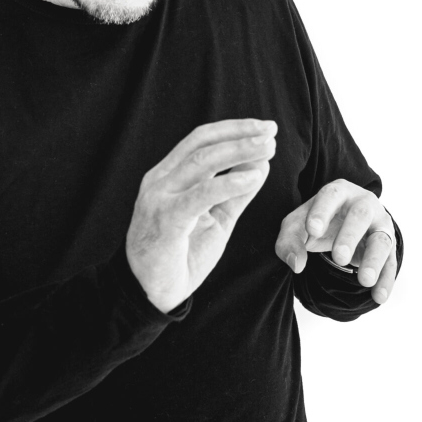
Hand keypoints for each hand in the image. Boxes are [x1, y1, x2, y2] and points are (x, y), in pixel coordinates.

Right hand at [126, 118, 276, 312]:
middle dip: (240, 134)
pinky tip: (253, 179)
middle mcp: (160, 180)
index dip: (234, 129)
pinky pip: (200, 196)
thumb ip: (234, 193)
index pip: (200, 139)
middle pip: (202, 144)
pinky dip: (229, 184)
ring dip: (239, 151)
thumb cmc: (180, 255)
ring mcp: (159, 198)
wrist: (150, 293)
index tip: (264, 128)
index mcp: (168, 175)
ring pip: (202, 162)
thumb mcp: (215, 220)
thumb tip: (260, 165)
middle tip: (270, 132)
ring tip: (267, 149)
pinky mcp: (166, 220)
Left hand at [274, 178, 397, 303]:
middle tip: (339, 258)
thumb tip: (296, 264)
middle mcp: (363, 203)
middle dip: (350, 236)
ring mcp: (379, 223)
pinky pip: (390, 262)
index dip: (322, 211)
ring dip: (374, 260)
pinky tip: (379, 296)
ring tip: (364, 280)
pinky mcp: (389, 244)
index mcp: (338, 192)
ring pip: (380, 239)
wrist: (343, 222)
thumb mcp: (297, 226)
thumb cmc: (317, 221)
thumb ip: (289, 241)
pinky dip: (386, 280)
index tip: (312, 230)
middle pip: (360, 215)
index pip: (331, 195)